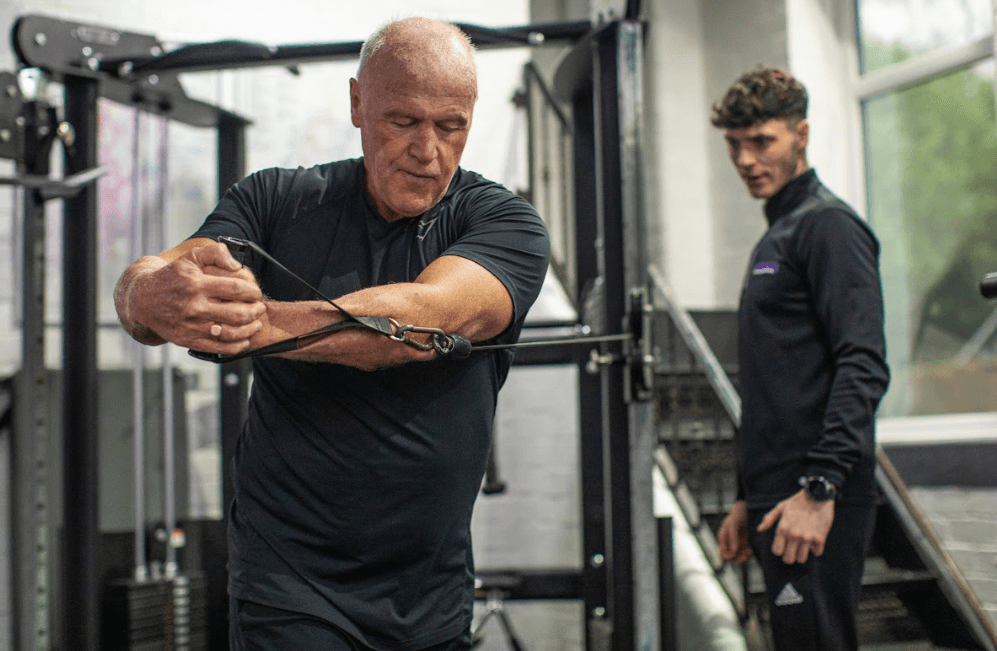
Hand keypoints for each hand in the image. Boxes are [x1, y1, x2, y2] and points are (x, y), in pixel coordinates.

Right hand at [127, 241, 265, 352]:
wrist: (141, 299)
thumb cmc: (171, 276)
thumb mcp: (190, 257)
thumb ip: (215, 253)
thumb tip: (237, 264)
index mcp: (196, 284)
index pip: (235, 288)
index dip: (252, 291)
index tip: (256, 292)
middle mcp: (194, 307)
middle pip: (237, 313)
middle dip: (255, 311)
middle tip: (260, 307)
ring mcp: (191, 326)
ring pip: (230, 333)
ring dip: (250, 329)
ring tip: (256, 323)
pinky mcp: (187, 340)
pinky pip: (218, 348)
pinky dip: (236, 346)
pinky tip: (244, 340)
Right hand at [718, 500, 752, 562]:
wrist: (744, 509)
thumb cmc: (737, 515)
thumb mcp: (733, 524)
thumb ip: (732, 537)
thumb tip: (733, 551)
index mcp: (723, 539)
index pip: (723, 555)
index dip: (729, 557)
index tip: (737, 553)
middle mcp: (729, 542)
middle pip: (731, 558)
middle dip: (738, 558)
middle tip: (746, 555)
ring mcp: (737, 543)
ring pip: (739, 557)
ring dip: (744, 557)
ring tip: (750, 552)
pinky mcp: (744, 543)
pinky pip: (746, 553)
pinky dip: (749, 554)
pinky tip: (752, 551)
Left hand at [757, 490, 834, 564]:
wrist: (817, 495)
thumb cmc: (797, 502)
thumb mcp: (780, 507)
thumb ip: (769, 519)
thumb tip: (760, 529)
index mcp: (782, 528)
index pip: (777, 551)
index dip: (779, 550)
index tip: (783, 545)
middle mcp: (794, 535)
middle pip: (788, 559)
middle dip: (789, 556)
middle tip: (792, 550)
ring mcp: (807, 537)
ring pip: (802, 559)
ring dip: (802, 554)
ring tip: (803, 546)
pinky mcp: (820, 538)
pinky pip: (817, 553)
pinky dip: (815, 548)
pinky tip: (814, 540)